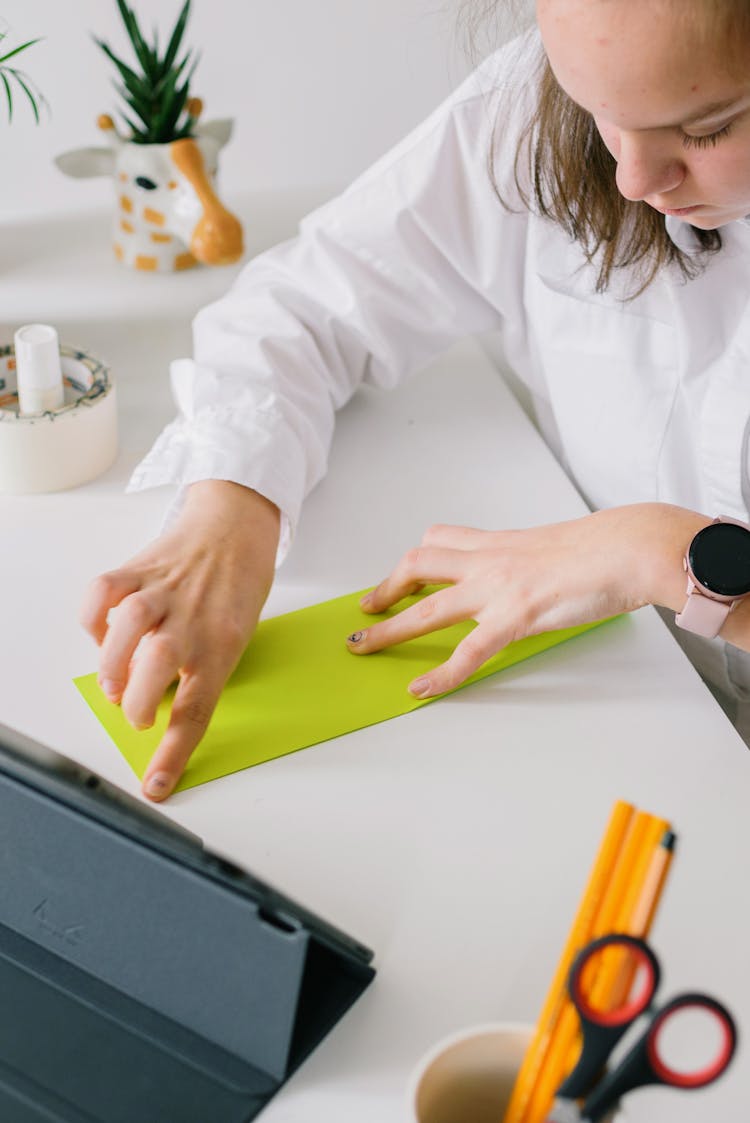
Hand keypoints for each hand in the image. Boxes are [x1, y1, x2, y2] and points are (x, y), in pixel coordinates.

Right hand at [81, 480, 279, 799]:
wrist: (237, 526)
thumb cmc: (238, 587)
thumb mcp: (235, 636)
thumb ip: (201, 668)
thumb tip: (158, 704)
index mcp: (223, 645)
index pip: (196, 710)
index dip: (173, 753)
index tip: (155, 786)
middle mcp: (191, 619)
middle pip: (156, 670)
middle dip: (135, 705)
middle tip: (136, 714)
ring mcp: (163, 592)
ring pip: (126, 630)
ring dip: (111, 666)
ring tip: (115, 682)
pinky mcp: (138, 568)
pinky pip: (103, 593)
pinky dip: (93, 619)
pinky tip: (103, 633)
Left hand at [346, 504, 710, 696]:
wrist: (631, 547)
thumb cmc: (608, 547)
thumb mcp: (557, 545)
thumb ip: (534, 560)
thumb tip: (533, 575)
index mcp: (501, 542)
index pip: (442, 540)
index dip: (414, 560)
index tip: (400, 575)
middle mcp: (491, 560)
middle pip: (418, 566)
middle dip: (386, 588)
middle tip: (366, 608)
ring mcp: (499, 588)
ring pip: (427, 608)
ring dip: (389, 628)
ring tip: (362, 647)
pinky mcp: (515, 616)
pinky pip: (469, 651)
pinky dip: (441, 674)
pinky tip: (421, 689)